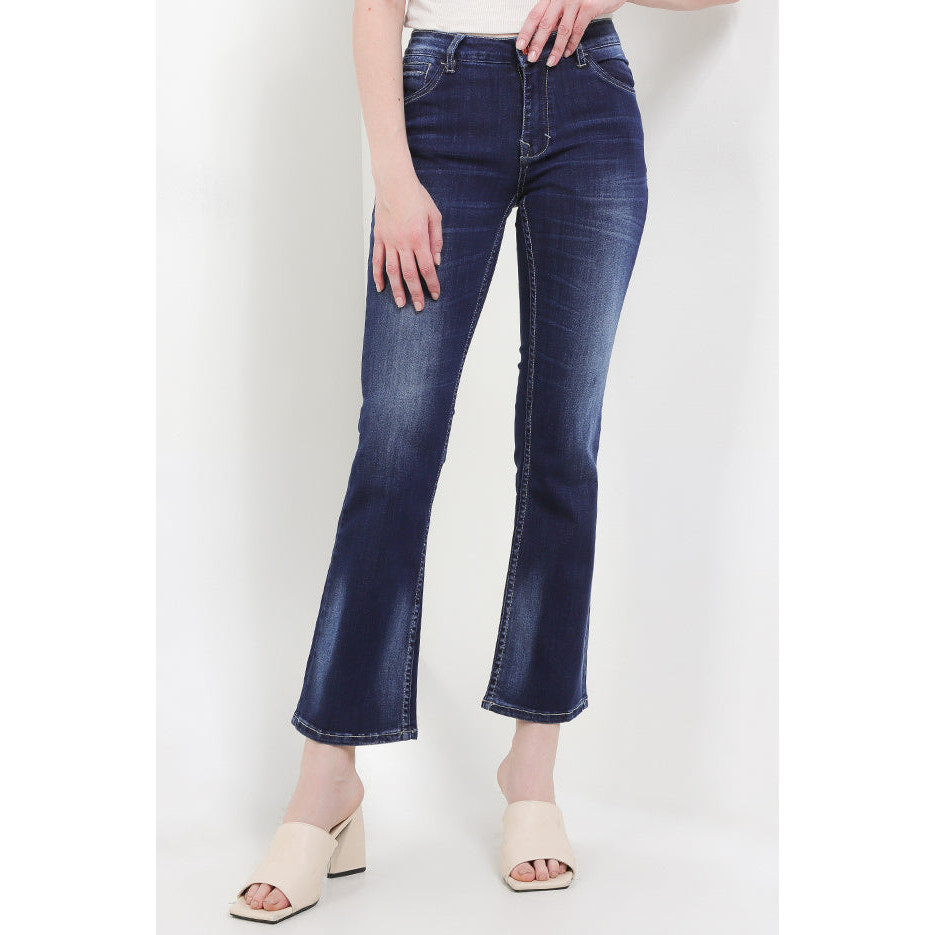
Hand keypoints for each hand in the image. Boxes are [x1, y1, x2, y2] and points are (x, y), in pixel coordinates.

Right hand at [372, 171, 442, 310]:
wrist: (394, 182)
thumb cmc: (416, 197)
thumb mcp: (434, 216)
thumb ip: (436, 239)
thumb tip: (436, 260)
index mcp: (418, 238)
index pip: (426, 268)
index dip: (432, 283)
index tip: (436, 295)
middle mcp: (402, 243)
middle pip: (409, 274)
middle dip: (416, 293)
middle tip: (419, 308)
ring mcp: (388, 241)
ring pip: (392, 271)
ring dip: (396, 290)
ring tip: (400, 304)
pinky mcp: (379, 237)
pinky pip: (377, 260)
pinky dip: (378, 275)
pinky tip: (380, 288)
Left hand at [516, 1, 626, 65]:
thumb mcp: (566, 2)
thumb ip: (555, 15)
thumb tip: (542, 37)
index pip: (535, 15)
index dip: (527, 31)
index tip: (520, 46)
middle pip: (545, 23)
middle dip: (537, 43)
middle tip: (531, 58)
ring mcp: (575, 1)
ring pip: (562, 30)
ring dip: (556, 49)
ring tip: (550, 62)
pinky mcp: (588, 7)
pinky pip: (578, 30)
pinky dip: (572, 44)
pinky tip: (567, 53)